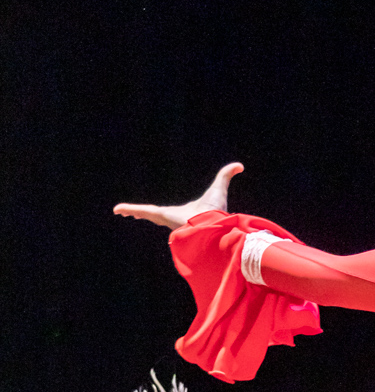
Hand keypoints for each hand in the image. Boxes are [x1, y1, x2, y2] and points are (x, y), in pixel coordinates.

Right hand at [113, 161, 243, 230]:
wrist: (211, 225)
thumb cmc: (215, 210)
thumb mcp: (220, 187)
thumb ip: (227, 175)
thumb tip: (240, 166)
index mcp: (183, 214)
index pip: (170, 213)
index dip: (164, 212)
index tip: (160, 213)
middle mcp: (172, 217)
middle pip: (154, 215)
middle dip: (144, 214)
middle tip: (134, 215)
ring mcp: (165, 218)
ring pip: (146, 213)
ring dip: (133, 212)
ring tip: (121, 212)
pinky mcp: (161, 216)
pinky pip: (142, 211)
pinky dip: (130, 209)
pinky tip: (117, 209)